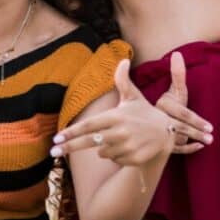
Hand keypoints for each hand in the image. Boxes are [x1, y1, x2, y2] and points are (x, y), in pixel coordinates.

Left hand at [51, 59, 177, 165]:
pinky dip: (116, 155)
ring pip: (102, 152)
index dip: (71, 132)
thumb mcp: (132, 96)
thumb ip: (122, 80)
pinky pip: (114, 160)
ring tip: (119, 139)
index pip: (89, 125)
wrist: (167, 132)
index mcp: (116, 115)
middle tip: (53, 151)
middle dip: (69, 147)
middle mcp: (121, 131)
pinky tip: (128, 148)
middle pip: (88, 141)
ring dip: (104, 148)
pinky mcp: (134, 159)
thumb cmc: (144, 113)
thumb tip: (123, 59)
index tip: (57, 137)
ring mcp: (128, 146)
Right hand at [155, 51, 212, 153]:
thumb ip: (177, 73)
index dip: (195, 119)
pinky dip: (189, 149)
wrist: (139, 126)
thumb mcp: (172, 90)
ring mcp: (161, 136)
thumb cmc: (163, 103)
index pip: (181, 113)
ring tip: (208, 141)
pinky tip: (199, 147)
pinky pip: (177, 150)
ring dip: (194, 140)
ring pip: (179, 140)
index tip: (209, 126)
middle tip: (211, 136)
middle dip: (197, 132)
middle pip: (182, 128)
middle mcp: (160, 122)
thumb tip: (178, 54)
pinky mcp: (162, 147)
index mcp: (161, 107)